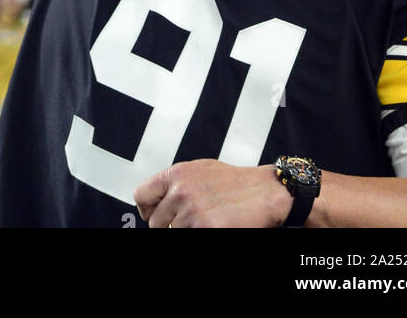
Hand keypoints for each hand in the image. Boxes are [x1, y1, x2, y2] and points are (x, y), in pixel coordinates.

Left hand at [135, 160, 291, 227]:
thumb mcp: (198, 170)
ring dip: (186, 230)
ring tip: (203, 221)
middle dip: (168, 225)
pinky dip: (198, 232)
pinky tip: (212, 225)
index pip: (141, 196)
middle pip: (155, 222)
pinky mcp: (207, 228)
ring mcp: (192, 212)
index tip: (153, 215)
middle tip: (185, 222)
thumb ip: (175, 182)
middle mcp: (180, 192)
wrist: (265, 191)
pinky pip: (190, 236)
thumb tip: (157, 197)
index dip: (146, 209)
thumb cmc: (235, 182)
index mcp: (175, 174)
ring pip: (173, 232)